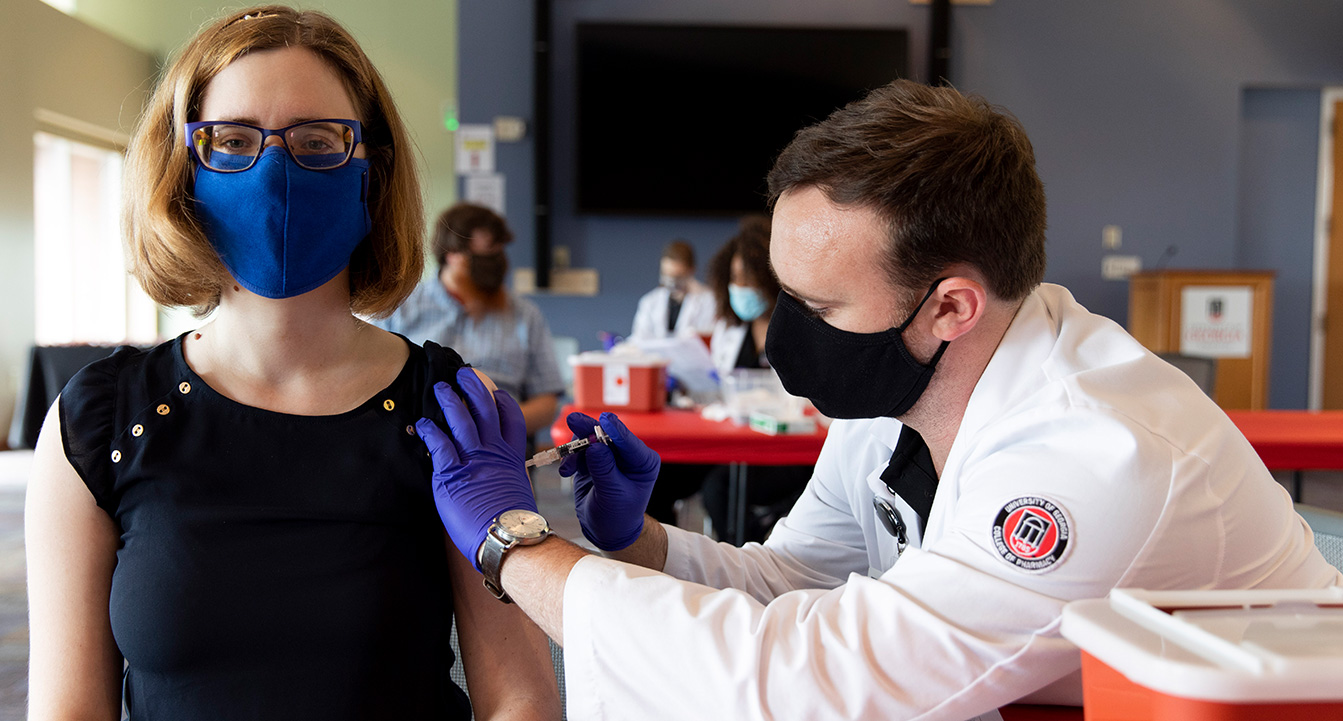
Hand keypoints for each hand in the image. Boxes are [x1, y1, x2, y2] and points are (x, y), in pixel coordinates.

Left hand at [416, 369, 536, 570]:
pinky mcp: (452, 474)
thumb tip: (498, 479)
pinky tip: (422, 424)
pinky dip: (429, 430)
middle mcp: (493, 452)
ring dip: (449, 400)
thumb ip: (505, 476)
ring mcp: (473, 461)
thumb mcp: (517, 491)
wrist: (508, 538)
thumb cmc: (513, 524)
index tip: (495, 391)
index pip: (511, 418)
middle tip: (464, 374)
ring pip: (461, 419)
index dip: (503, 401)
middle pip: (485, 408)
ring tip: (440, 388)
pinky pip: (439, 444)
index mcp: (512, 456)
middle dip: (474, 387)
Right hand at [559, 411, 660, 550]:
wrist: (606, 530)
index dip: (615, 430)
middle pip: (607, 434)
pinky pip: (580, 449)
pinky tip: (566, 471)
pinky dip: (570, 458)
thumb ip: (604, 469)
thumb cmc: (617, 516)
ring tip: (568, 468)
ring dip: (576, 449)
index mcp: (643, 462)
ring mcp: (610, 456)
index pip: (629, 442)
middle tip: (573, 420)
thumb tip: (595, 445)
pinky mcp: (594, 459)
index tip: (605, 419)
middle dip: (589, 430)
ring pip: (590, 439)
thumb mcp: (612, 495)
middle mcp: (628, 455)